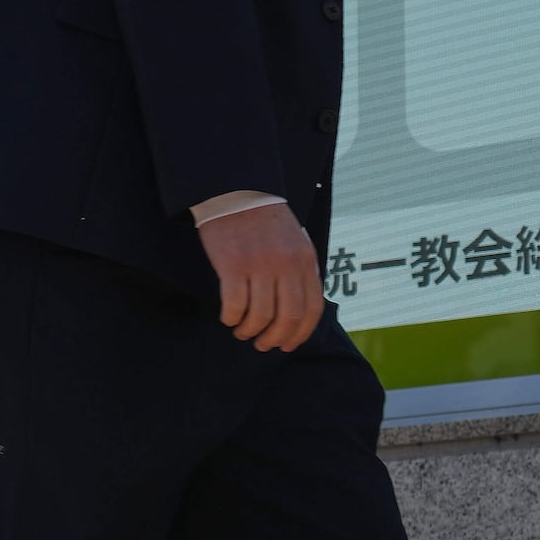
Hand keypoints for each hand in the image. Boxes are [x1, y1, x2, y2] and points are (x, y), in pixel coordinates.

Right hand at [200, 202, 324, 350]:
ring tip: (242, 331)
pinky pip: (234, 305)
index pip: (311, 309)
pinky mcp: (232, 265)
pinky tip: (228, 318)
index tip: (287, 345)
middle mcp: (286, 265)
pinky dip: (231, 318)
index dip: (300, 334)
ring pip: (260, 316)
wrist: (237, 194)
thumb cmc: (265, 223)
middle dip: (274, 339)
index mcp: (305, 261)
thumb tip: (299, 313)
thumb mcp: (295, 243)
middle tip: (262, 344)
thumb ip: (301, 274)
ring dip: (249, 331)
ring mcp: (259, 265)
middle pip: (287, 318)